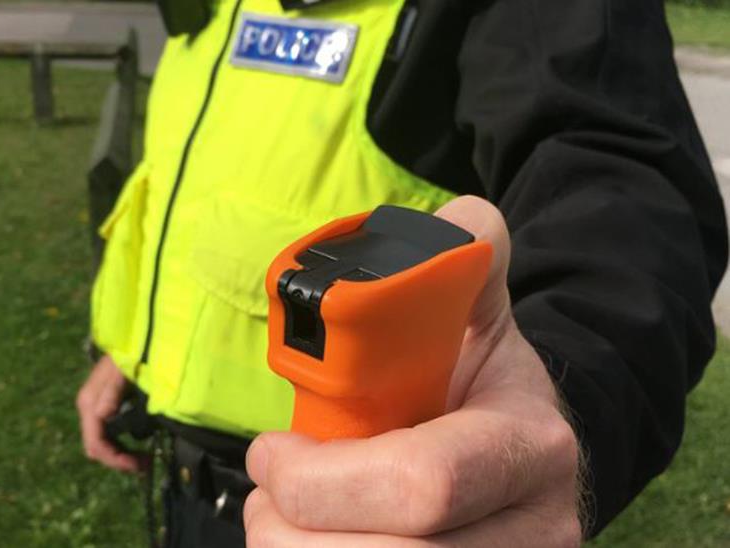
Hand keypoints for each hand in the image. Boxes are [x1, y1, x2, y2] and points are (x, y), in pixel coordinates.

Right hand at [76, 354, 141, 472]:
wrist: (134, 338)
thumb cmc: (130, 352)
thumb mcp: (123, 370)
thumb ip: (113, 390)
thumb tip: (102, 415)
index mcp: (90, 403)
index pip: (96, 444)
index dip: (116, 459)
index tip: (140, 465)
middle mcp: (90, 408)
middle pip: (97, 448)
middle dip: (119, 460)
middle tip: (147, 465)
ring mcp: (97, 408)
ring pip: (103, 443)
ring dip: (122, 454)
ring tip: (146, 459)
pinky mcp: (107, 406)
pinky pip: (110, 433)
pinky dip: (123, 444)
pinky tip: (140, 445)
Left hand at [244, 196, 582, 546]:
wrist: (515, 444)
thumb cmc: (475, 375)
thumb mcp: (475, 308)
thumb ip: (464, 255)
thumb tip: (455, 223)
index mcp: (529, 445)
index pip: (421, 482)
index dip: (323, 478)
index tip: (269, 453)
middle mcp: (534, 528)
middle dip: (295, 533)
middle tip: (264, 498)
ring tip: (281, 520)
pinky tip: (313, 540)